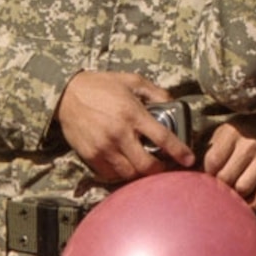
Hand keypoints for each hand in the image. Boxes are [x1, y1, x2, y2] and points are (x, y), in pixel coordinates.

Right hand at [58, 71, 197, 184]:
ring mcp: (104, 147)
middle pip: (147, 165)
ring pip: (129, 174)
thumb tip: (173, 103)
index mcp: (132, 114)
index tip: (189, 160)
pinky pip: (111, 174)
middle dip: (159, 170)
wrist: (66, 93)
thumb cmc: (101, 85)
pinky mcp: (91, 155)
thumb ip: (155, 92)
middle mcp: (119, 133)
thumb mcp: (131, 80)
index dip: (179, 152)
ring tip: (143, 165)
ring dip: (140, 173)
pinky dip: (121, 173)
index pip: (163, 138)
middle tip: (164, 166)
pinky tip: (125, 164)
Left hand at [204, 103, 255, 212]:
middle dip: (221, 187)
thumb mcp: (230, 128)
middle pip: (226, 178)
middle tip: (222, 190)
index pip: (212, 161)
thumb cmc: (252, 127)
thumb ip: (214, 147)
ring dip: (237, 197)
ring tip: (235, 196)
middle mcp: (249, 144)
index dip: (208, 173)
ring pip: (243, 189)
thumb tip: (196, 170)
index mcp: (232, 133)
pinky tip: (250, 203)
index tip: (210, 177)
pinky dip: (255, 204)